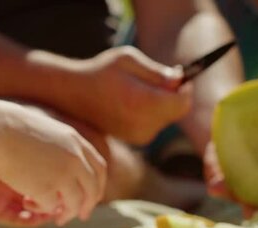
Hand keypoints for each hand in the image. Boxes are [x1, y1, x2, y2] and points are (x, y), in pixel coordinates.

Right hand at [0, 104, 106, 225]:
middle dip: (88, 205)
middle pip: (92, 189)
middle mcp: (75, 159)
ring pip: (74, 203)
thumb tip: (66, 159)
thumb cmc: (11, 127)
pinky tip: (28, 203)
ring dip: (67, 213)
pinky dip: (42, 210)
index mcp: (76, 143)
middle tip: (81, 216)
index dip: (97, 186)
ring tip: (57, 218)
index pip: (98, 169)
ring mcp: (62, 174)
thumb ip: (60, 146)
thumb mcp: (45, 132)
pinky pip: (51, 208)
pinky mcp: (46, 188)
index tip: (92, 197)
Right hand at [72, 46, 191, 144]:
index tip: (172, 77)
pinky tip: (131, 103)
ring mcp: (139, 135)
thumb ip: (157, 72)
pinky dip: (151, 113)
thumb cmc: (101, 72)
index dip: (183, 88)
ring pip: (167, 118)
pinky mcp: (136, 139)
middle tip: (150, 80)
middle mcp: (142, 124)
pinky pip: (156, 124)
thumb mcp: (128, 59)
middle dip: (171, 95)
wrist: (74, 95)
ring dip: (160, 104)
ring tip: (135, 92)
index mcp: (142, 103)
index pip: (183, 102)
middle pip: (177, 110)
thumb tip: (179, 81)